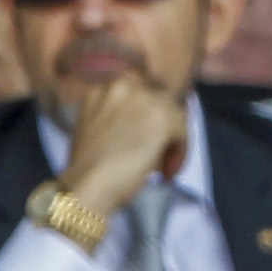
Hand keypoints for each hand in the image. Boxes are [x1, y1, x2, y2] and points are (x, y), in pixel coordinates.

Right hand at [58, 73, 184, 220]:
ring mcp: (144, 98)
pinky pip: (184, 131)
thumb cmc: (88, 168)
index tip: (150, 137)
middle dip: (163, 128)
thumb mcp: (98, 129)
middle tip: (159, 154)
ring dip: (172, 141)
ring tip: (162, 166)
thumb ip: (121, 118)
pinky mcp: (163, 116)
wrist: (88, 185)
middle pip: (161, 101)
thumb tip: (149, 126)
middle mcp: (123, 85)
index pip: (142, 93)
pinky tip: (166, 172)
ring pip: (175, 115)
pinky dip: (180, 153)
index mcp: (103, 88)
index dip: (149, 117)